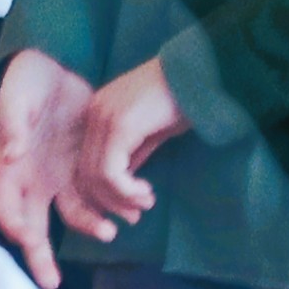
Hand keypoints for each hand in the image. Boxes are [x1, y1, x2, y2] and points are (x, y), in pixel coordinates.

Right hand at [0, 52, 92, 288]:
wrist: (59, 63)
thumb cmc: (29, 78)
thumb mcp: (17, 95)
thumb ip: (12, 123)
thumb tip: (10, 154)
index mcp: (10, 166)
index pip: (6, 208)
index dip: (16, 229)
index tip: (31, 243)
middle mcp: (33, 179)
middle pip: (32, 227)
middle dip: (40, 256)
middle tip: (49, 282)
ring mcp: (59, 175)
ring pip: (70, 215)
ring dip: (87, 227)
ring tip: (111, 229)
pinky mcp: (84, 167)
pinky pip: (96, 197)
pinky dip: (109, 208)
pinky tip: (130, 212)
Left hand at [64, 57, 187, 241]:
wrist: (204, 72)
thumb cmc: (186, 98)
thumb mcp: (153, 130)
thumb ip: (134, 152)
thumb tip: (124, 182)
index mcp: (97, 112)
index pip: (84, 161)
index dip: (101, 192)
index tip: (129, 209)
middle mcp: (93, 114)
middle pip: (84, 171)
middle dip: (108, 201)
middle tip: (134, 216)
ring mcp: (103, 118)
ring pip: (95, 175)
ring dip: (120, 199)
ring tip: (145, 204)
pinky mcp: (119, 125)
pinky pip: (110, 171)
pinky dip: (125, 190)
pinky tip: (145, 194)